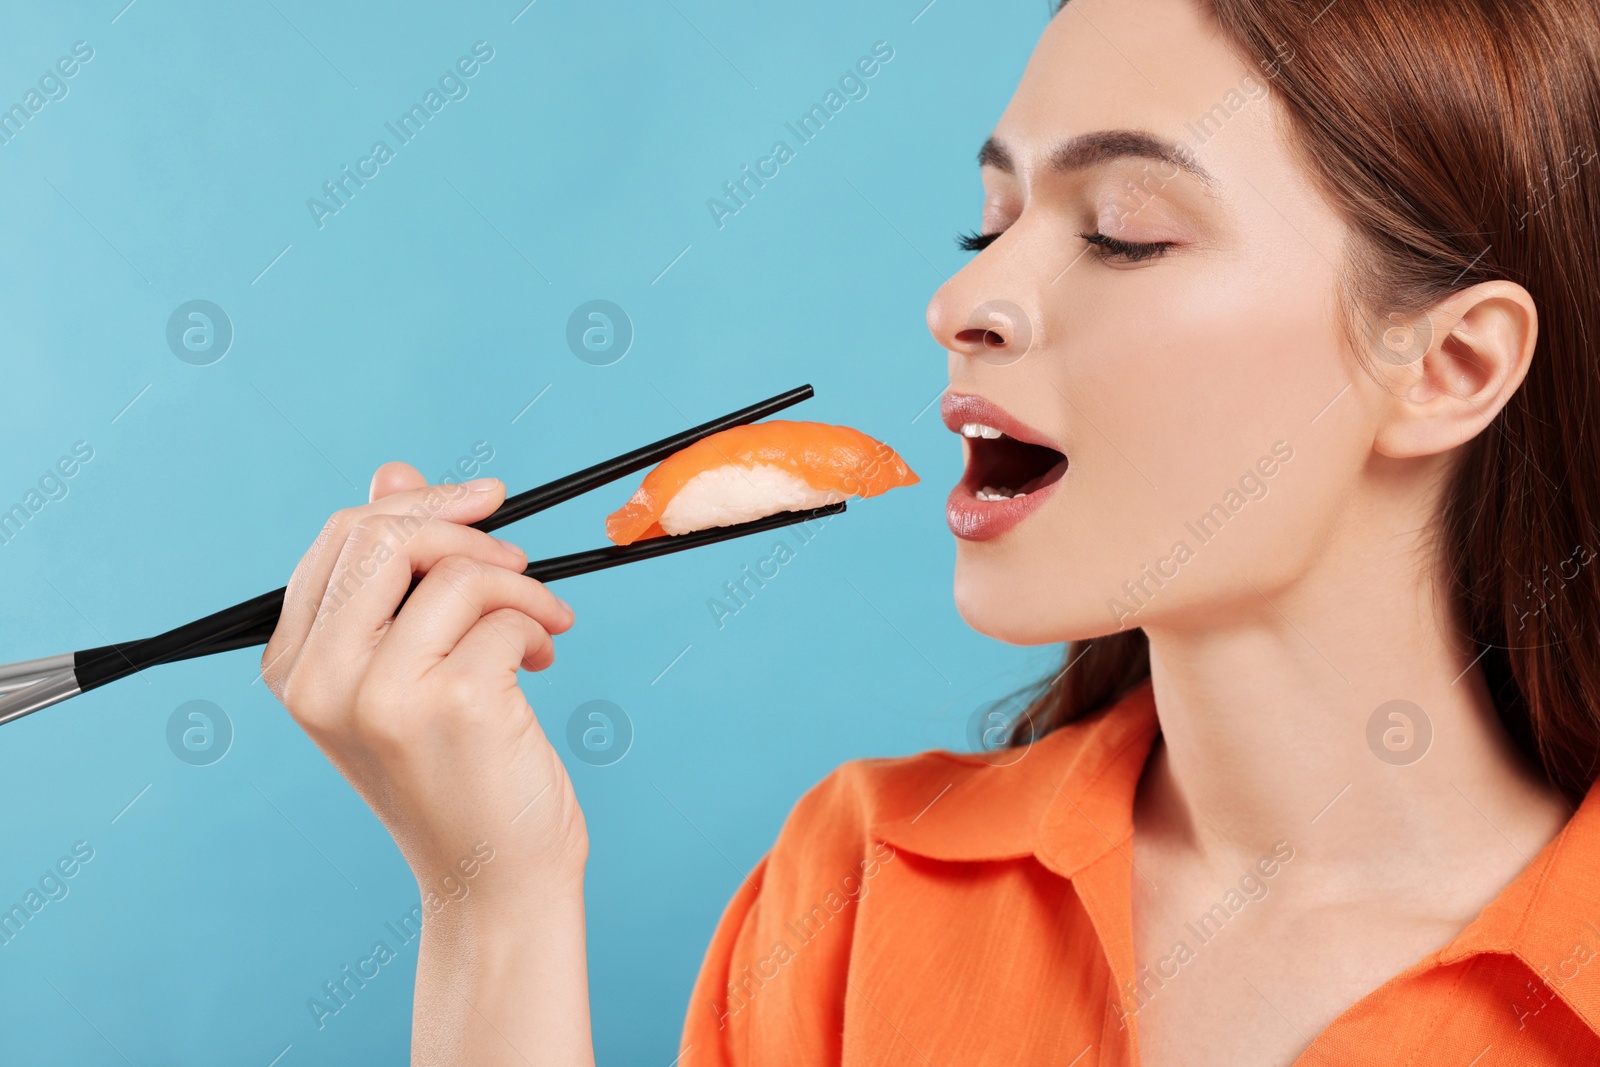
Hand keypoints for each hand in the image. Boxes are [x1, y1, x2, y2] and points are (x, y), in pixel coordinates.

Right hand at [261, 461, 586, 906]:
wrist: (491, 875)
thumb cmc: (455, 771)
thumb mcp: (406, 667)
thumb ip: (392, 575)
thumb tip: (392, 472)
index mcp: (294, 666)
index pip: (342, 538)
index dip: (419, 506)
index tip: (483, 502)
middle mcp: (321, 681)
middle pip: (384, 536)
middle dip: (467, 531)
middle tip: (520, 562)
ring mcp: (381, 695)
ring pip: (456, 572)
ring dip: (521, 587)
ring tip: (542, 625)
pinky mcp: (452, 705)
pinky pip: (506, 616)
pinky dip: (539, 625)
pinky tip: (542, 660)